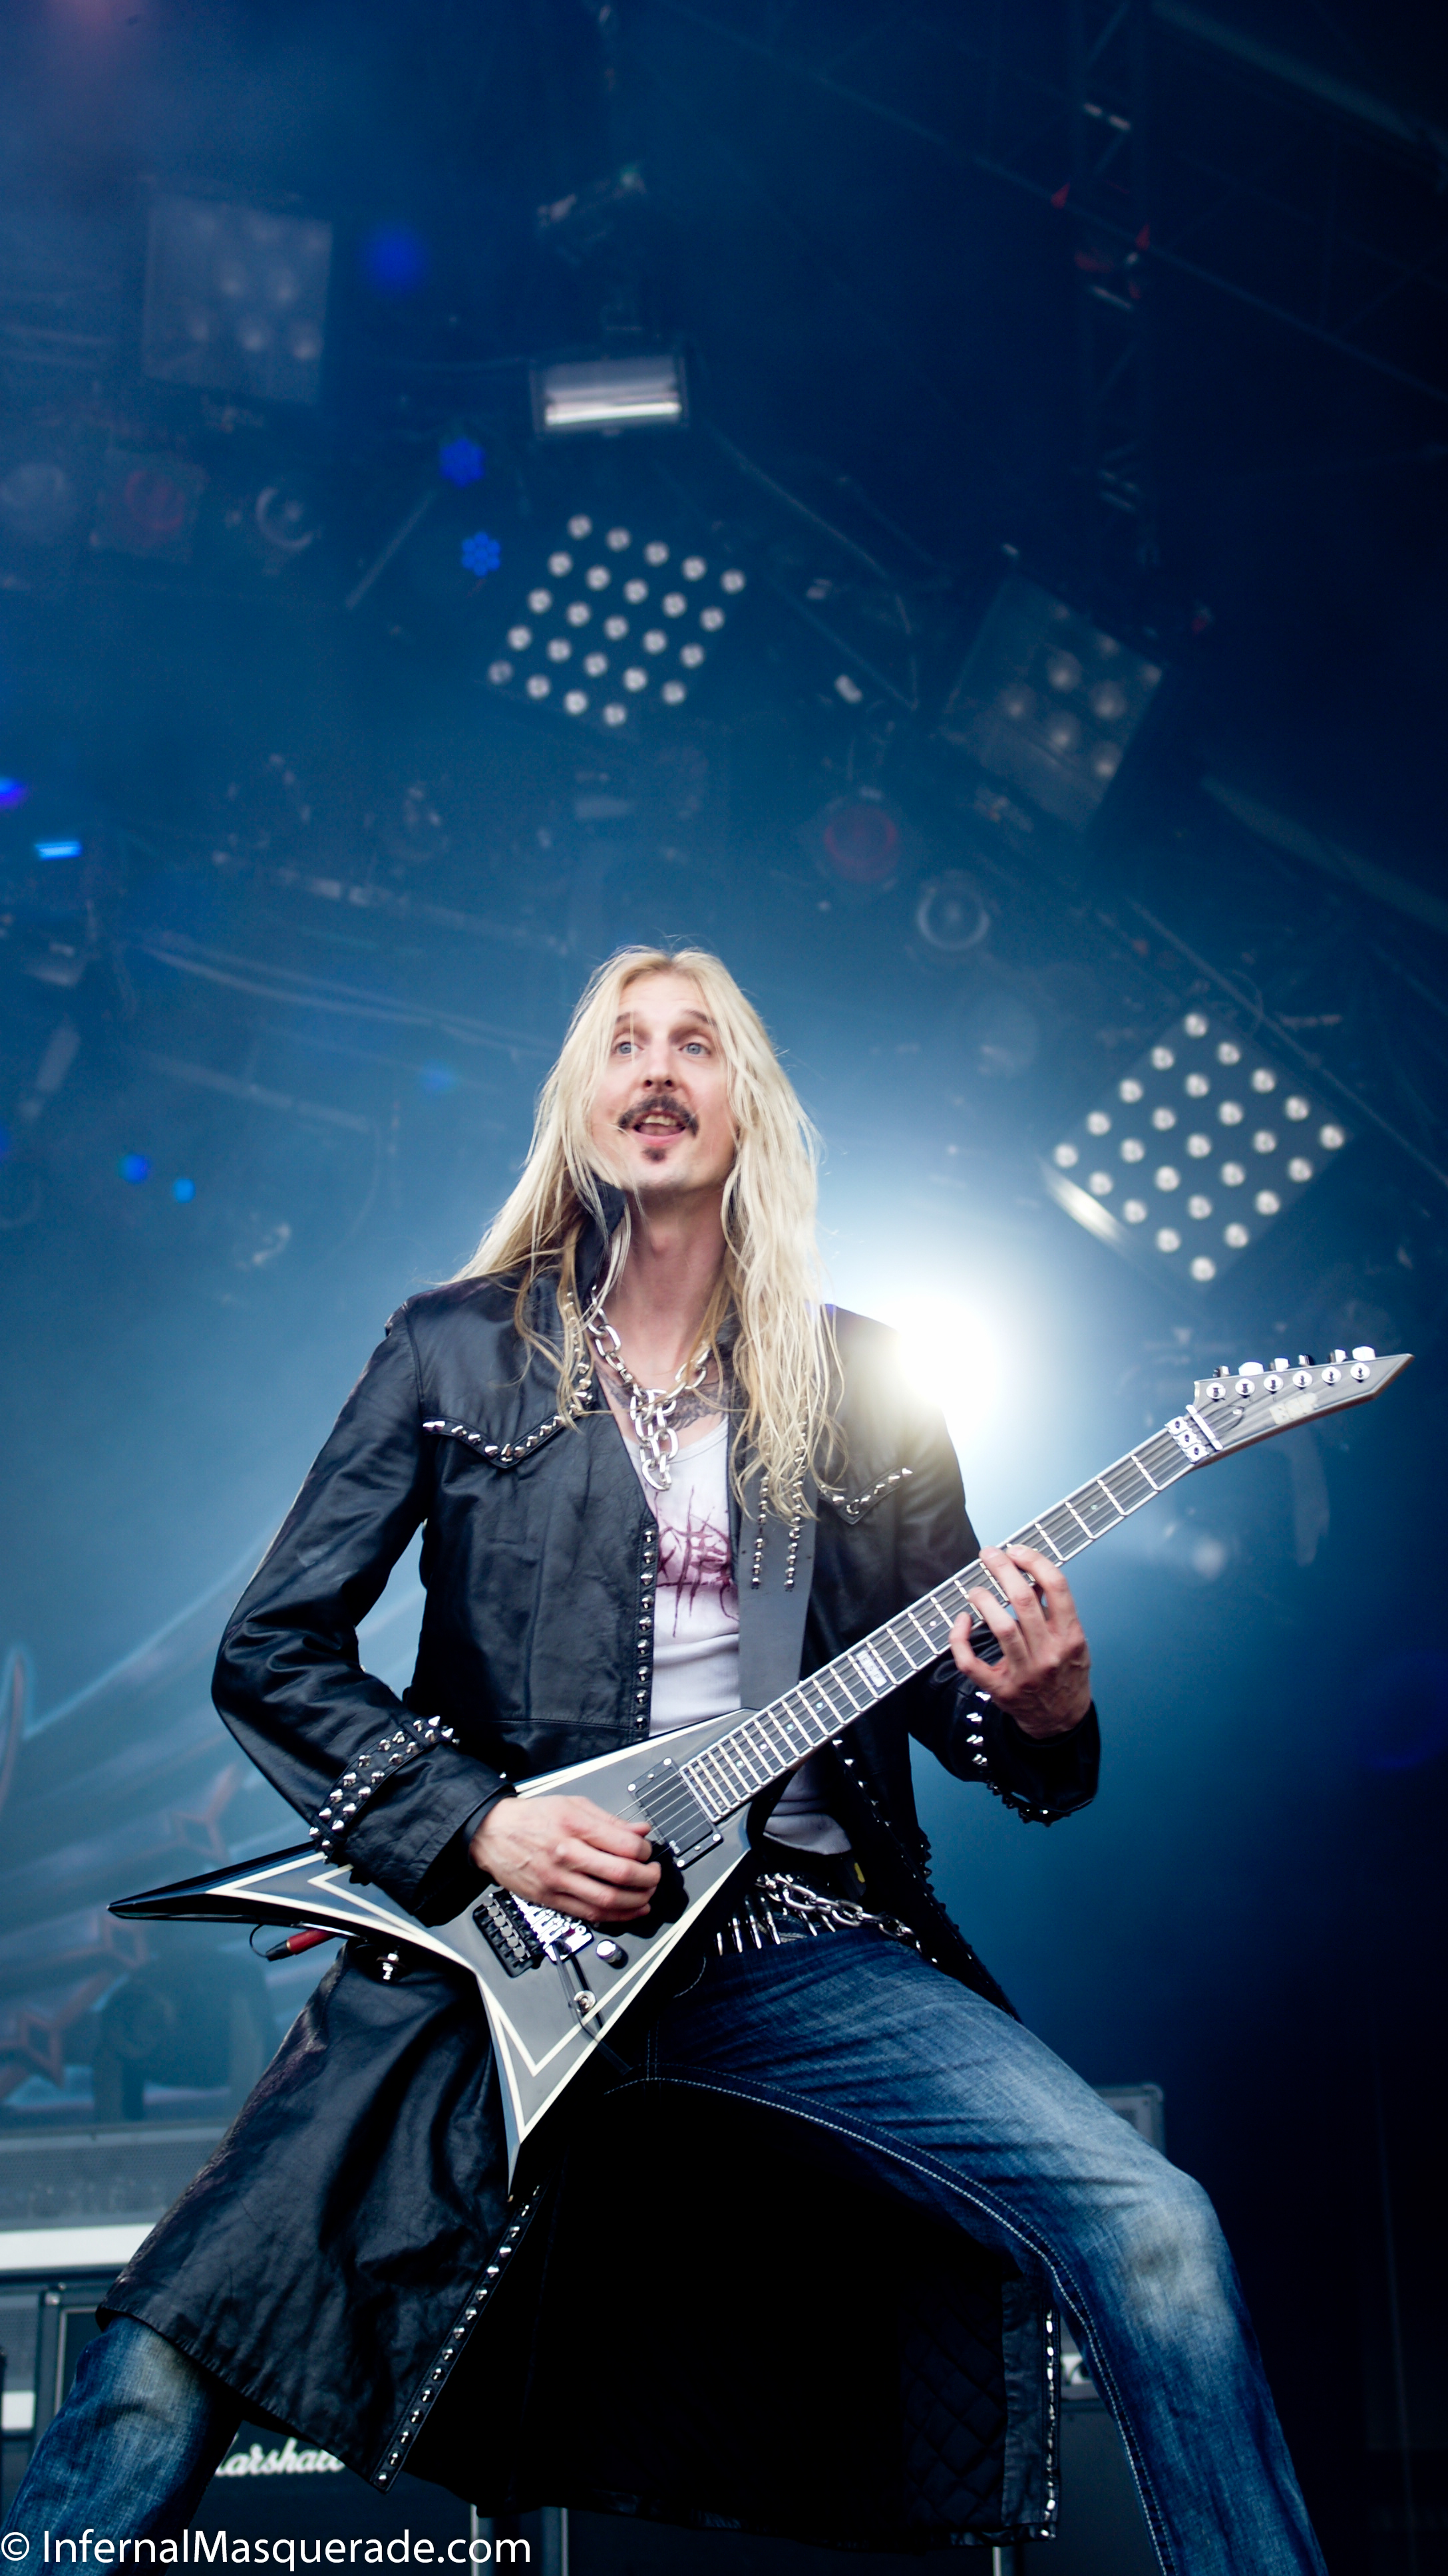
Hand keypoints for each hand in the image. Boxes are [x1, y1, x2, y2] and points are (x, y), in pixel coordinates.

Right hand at [469, 1795, 660, 1923]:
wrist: (491, 1834)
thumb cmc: (531, 1817)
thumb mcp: (572, 1804)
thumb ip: (609, 1820)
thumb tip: (640, 1830)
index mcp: (574, 1826)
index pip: (624, 1845)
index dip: (645, 1851)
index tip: (648, 1852)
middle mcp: (566, 1854)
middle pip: (620, 1875)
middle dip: (648, 1879)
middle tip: (654, 1875)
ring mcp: (557, 1880)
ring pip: (607, 1900)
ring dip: (636, 1902)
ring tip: (647, 1895)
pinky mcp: (550, 1899)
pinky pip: (588, 1914)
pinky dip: (615, 1916)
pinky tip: (629, 1911)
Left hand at [949, 1544, 1091, 1739]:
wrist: (1061, 1720)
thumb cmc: (1065, 1673)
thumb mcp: (1072, 1641)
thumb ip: (1055, 1611)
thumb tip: (1030, 1575)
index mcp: (1069, 1636)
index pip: (1056, 1587)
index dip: (1034, 1561)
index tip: (1017, 1550)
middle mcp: (1048, 1653)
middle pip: (1023, 1600)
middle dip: (1002, 1569)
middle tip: (989, 1555)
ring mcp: (1024, 1673)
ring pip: (1000, 1627)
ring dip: (983, 1600)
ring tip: (975, 1590)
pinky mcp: (1000, 1689)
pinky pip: (971, 1663)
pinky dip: (959, 1639)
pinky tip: (961, 1621)